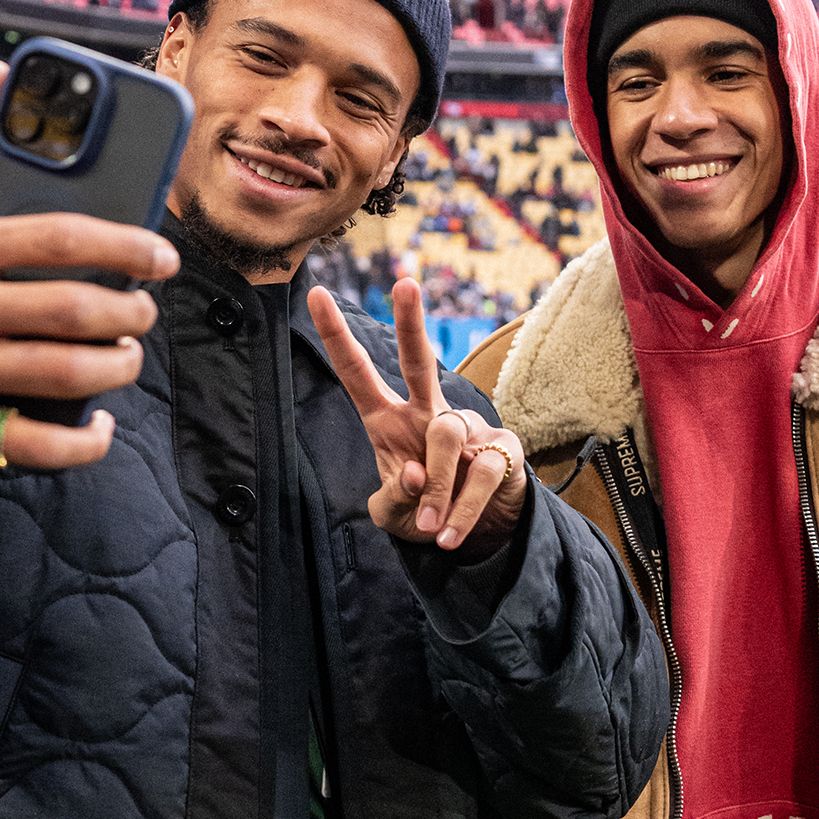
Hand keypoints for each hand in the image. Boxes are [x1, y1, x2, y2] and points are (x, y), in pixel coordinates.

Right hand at [0, 61, 179, 467]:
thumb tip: (5, 74)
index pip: (56, 236)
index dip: (124, 246)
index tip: (163, 257)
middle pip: (68, 309)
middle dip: (129, 315)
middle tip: (143, 313)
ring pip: (59, 372)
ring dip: (115, 368)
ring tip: (127, 358)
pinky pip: (29, 440)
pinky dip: (80, 441)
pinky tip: (100, 426)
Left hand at [309, 277, 525, 554]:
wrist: (477, 534)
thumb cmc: (423, 512)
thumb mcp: (392, 514)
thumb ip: (394, 497)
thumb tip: (417, 474)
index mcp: (387, 422)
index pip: (358, 375)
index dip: (337, 338)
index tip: (317, 294)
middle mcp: (425, 414)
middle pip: (418, 362)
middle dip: (410, 323)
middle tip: (405, 283)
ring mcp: (466, 428)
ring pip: (446, 436)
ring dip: (438, 492)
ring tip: (431, 531)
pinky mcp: (500, 449)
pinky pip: (480, 473)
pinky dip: (462, 511)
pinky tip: (448, 535)